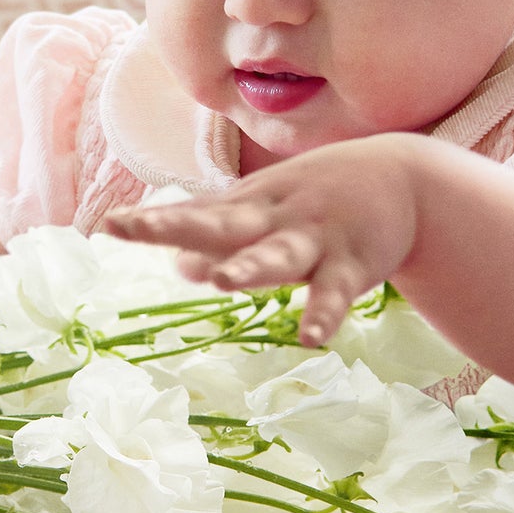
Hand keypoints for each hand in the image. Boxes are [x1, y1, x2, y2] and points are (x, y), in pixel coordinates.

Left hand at [104, 134, 421, 344]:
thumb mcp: (269, 211)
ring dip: (250, 266)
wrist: (404, 175)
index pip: (192, 214)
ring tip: (221, 280)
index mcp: (250, 207)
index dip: (152, 222)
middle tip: (129, 228)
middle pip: (219, 223)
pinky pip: (334, 293)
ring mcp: (314, 239)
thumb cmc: (320, 197)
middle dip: (174, 225)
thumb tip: (177, 266)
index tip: (109, 226)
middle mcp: (275, 218)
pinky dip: (324, 313)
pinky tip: (310, 337)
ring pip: (277, 255)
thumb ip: (223, 238)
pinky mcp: (352, 264)